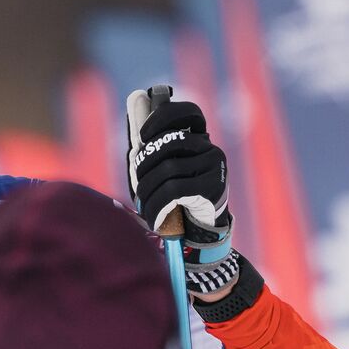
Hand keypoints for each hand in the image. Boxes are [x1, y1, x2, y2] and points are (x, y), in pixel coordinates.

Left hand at [126, 94, 236, 297]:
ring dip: (147, 191)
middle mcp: (209, 149)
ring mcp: (214, 167)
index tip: (143, 134)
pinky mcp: (213, 188)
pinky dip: (157, 206)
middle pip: (167, 144)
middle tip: (138, 186)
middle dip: (143, 165)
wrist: (202, 235)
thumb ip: (153, 155)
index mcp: (198, 139)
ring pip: (167, 169)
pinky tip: (154, 219)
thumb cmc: (176, 202)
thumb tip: (135, 140)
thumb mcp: (164, 175)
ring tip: (145, 206)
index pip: (188, 112)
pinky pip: (174, 190)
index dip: (162, 117)